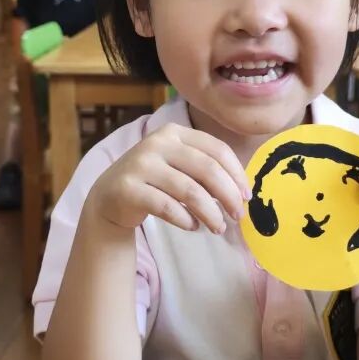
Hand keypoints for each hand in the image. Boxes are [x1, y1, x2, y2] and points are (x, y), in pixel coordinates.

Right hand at [85, 123, 250, 234]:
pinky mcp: (128, 188)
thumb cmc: (156, 181)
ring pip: (190, 191)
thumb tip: (242, 192)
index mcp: (175, 131)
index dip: (237, 174)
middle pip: (207, 169)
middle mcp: (157, 143)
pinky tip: (193, 226)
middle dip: (229, 195)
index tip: (247, 196)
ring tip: (218, 227)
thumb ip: (206, 170)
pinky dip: (186, 219)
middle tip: (239, 216)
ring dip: (211, 213)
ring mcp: (141, 164)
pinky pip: (167, 207)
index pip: (217, 149)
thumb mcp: (179, 165)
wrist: (110, 196)